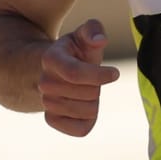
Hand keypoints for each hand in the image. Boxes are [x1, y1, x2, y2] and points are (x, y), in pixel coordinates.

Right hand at [38, 19, 120, 136]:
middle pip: (88, 93)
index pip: (75, 73)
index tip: (115, 72)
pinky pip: (80, 129)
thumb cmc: (77, 51)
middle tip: (92, 80)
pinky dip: (89, 120)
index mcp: (51, 58)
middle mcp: (44, 82)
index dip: (99, 75)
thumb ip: (93, 30)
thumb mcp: (84, 35)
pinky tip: (83, 106)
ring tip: (86, 91)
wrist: (58, 72)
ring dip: (94, 102)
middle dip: (98, 86)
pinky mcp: (52, 120)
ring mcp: (46, 103)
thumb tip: (99, 40)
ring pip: (87, 112)